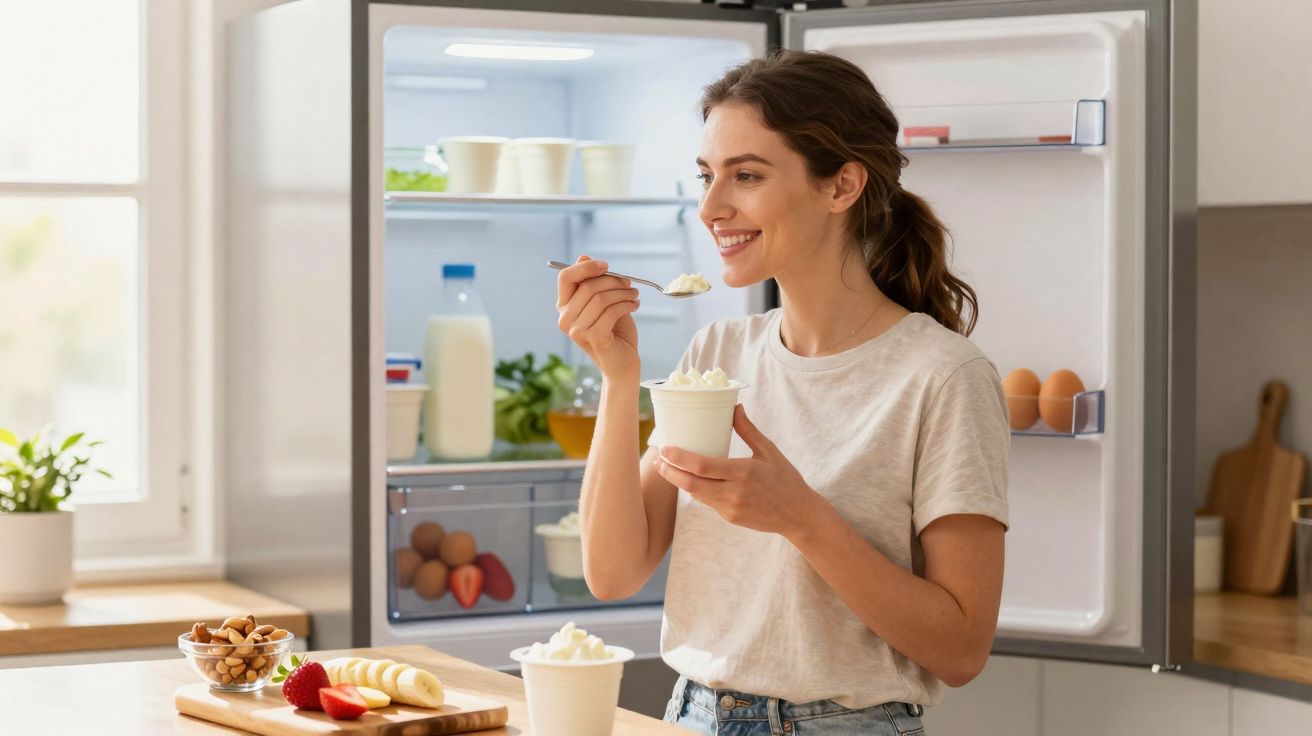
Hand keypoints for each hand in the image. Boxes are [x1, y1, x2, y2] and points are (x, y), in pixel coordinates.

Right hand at [555, 255, 640, 380]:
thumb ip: (593, 283)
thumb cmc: (614, 332)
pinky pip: (611, 311)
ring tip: (634, 296)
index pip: (565, 277)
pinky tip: (635, 306)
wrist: (622, 364)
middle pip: (588, 286)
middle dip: (613, 281)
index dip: (586, 267)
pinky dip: (626, 305)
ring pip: (601, 298)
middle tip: (629, 284)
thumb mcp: (604, 303)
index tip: (607, 266)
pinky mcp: (592, 337)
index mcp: (564, 307)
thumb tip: (583, 257)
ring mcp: (576, 330)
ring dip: (623, 293)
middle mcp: (565, 319)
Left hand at [652, 405, 824, 539]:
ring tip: (667, 468)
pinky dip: (697, 490)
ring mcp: (730, 508)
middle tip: (657, 460)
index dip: (679, 458)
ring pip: (697, 494)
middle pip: (692, 484)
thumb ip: (748, 430)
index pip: (703, 467)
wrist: (798, 515)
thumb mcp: (769, 451)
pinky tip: (689, 479)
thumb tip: (735, 406)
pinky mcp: (730, 517)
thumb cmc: (786, 479)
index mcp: (743, 472)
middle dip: (671, 472)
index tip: (665, 449)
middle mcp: (734, 492)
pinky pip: (708, 502)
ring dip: (680, 482)